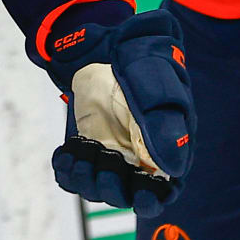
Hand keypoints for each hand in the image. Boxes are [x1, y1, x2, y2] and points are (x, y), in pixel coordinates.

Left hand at [46, 10, 194, 215]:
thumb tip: (174, 168)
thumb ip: (164, 122)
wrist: (102, 41)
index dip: (153, 199)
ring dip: (86, 177)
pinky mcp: (86, 146)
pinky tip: (65, 150)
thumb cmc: (139, 57)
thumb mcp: (154, 81)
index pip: (163, 189)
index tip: (141, 193)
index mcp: (166, 144)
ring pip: (97, 187)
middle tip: (104, 159)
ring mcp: (110, 152)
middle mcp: (138, 156)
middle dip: (112, 186)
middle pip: (126, 194)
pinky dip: (66, 168)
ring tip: (81, 149)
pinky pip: (72, 173)